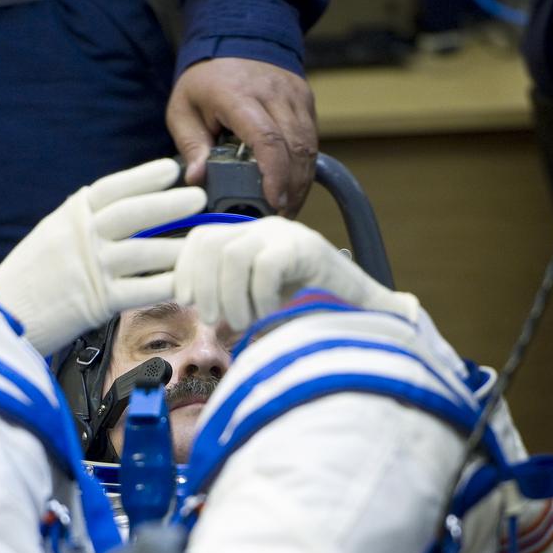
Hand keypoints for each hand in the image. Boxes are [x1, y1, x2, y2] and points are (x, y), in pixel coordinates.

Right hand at [0, 159, 205, 354]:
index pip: (113, 189)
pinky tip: (189, 281)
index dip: (144, 177)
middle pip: (135, 214)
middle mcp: (83, 237)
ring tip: (203, 243)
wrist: (3, 315)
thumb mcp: (53, 236)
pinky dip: (170, 285)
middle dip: (170, 205)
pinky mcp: (99, 303)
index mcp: (71, 216)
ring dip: (178, 248)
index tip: (170, 169)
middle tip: (198, 198)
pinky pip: (144, 290)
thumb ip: (86, 224)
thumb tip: (129, 214)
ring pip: (146, 253)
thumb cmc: (29, 279)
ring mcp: (92, 269)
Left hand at [166, 58, 317, 215]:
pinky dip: (304, 168)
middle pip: (295, 147)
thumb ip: (190, 144)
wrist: (236, 35)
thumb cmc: (206, 81)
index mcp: (239, 95)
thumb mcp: (183, 109)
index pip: (267, 138)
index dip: (274, 174)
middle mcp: (273, 92)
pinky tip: (293, 188)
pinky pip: (311, 139)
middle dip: (291, 187)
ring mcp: (294, 94)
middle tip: (279, 217)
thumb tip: (196, 179)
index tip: (274, 202)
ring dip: (301, 182)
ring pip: (309, 146)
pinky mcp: (305, 99)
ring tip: (287, 208)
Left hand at [174, 216, 404, 331]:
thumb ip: (230, 303)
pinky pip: (265, 267)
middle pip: (211, 244)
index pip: (202, 238)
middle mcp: (267, 230)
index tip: (184, 299)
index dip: (186, 268)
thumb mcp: (261, 308)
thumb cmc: (311, 318)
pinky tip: (272, 314)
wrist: (367, 320)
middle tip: (218, 321)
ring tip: (247, 323)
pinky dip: (261, 298)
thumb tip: (195, 309)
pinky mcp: (308, 248)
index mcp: (252, 239)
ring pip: (234, 255)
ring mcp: (289, 235)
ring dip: (233, 298)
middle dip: (205, 287)